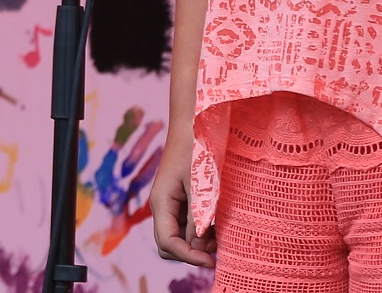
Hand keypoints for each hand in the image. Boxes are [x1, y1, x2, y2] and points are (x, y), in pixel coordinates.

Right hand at [149, 134, 213, 268]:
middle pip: (170, 244)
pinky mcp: (182, 198)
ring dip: (198, 241)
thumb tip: (199, 245)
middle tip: (216, 249)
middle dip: (191, 251)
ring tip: (221, 233)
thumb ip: (198, 215)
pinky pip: (188, 223)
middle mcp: (162, 206)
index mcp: (160, 202)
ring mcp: (171, 202)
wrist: (195, 120)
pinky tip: (217, 222)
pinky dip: (202, 228)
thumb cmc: (196, 147)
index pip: (168, 243)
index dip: (188, 256)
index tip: (211, 261)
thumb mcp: (200, 183)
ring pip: (180, 235)